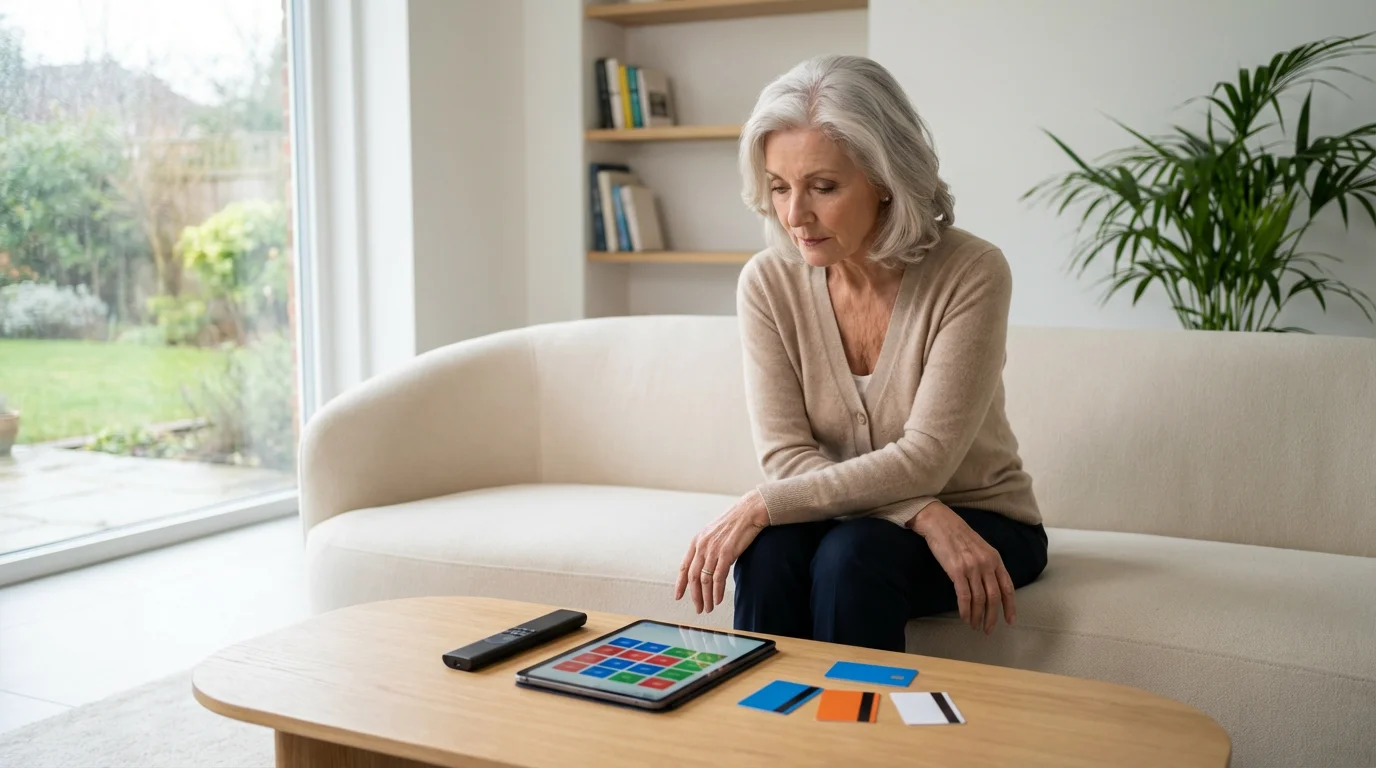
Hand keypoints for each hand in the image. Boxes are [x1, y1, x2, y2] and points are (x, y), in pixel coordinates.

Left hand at [674, 490, 769, 613]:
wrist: (748, 512)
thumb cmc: (733, 523)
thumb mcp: (713, 534)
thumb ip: (706, 548)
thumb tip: (704, 565)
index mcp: (697, 542)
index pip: (684, 567)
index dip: (680, 584)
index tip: (678, 596)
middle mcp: (702, 546)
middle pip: (693, 577)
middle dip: (694, 596)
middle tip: (698, 608)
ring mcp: (714, 550)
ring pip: (705, 580)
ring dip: (706, 597)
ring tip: (709, 608)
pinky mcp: (727, 553)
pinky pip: (719, 578)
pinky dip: (717, 591)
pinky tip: (717, 599)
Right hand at [909, 502, 1015, 633]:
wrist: (940, 522)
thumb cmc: (958, 535)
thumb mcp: (981, 548)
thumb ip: (988, 565)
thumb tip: (991, 586)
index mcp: (995, 558)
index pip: (1007, 587)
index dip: (1010, 606)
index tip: (1010, 621)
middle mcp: (986, 564)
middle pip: (994, 597)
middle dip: (992, 617)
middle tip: (988, 629)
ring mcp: (972, 567)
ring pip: (980, 599)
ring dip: (977, 616)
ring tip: (974, 626)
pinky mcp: (956, 570)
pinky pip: (964, 596)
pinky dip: (965, 610)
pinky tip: (964, 617)